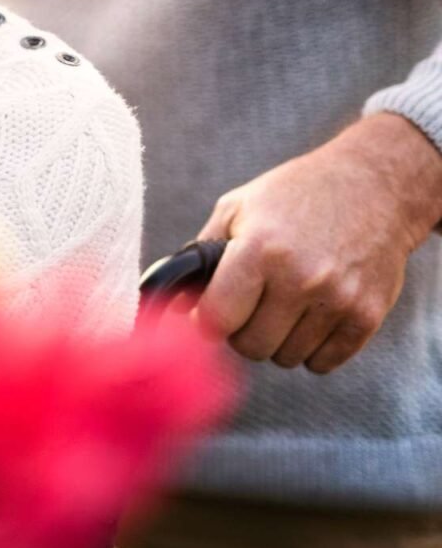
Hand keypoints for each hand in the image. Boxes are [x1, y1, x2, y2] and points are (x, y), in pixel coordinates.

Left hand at [194, 113, 441, 373]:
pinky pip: (322, 363)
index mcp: (260, 250)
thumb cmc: (296, 195)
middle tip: (250, 306)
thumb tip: (169, 301)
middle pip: (250, 346)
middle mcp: (300, 277)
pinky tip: (312, 315)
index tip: (206, 316)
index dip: (205, 323)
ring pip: (286, 357)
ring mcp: (337, 299)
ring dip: (279, 339)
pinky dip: (312, 349)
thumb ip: (201, 255)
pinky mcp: (367, 315)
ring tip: (285, 304)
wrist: (378, 184)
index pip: (216, 320)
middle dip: (242, 332)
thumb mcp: (238, 208)